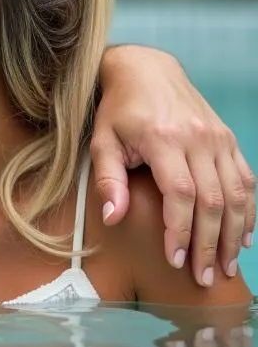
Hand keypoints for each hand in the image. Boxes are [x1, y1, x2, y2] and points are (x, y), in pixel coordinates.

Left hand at [90, 46, 255, 286]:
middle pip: (213, 201)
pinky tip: (241, 237)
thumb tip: (113, 218)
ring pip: (237, 195)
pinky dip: (248, 212)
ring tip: (225, 266)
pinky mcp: (228, 139)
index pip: (180, 195)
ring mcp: (218, 138)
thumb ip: (108, 180)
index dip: (180, 231)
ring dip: (234, 235)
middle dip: (209, 244)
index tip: (175, 260)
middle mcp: (197, 139)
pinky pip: (246, 181)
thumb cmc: (118, 111)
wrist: (146, 70)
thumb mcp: (102, 141)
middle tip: (204, 276)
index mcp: (163, 139)